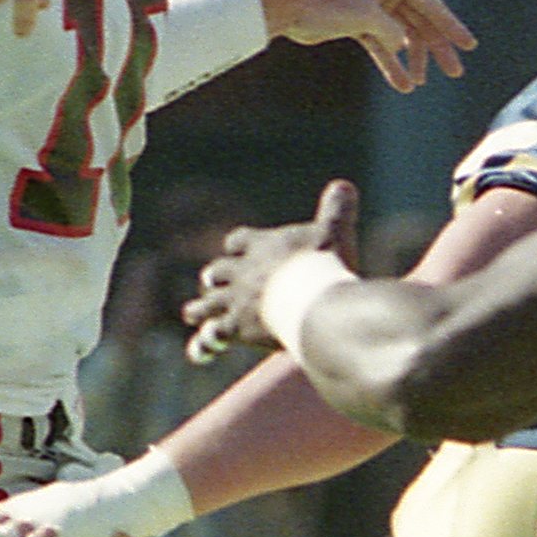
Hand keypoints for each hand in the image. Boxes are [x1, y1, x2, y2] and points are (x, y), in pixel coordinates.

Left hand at [184, 180, 363, 364]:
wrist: (313, 303)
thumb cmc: (326, 267)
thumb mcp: (335, 233)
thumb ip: (336, 211)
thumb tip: (344, 185)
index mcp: (262, 246)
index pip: (241, 241)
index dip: (239, 246)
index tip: (236, 247)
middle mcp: (242, 273)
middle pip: (218, 271)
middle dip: (216, 277)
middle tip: (210, 279)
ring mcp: (235, 302)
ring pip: (207, 304)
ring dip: (200, 308)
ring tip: (192, 313)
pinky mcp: (235, 329)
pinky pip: (212, 336)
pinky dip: (204, 344)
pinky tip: (198, 350)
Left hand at [249, 0, 474, 92]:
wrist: (281, 3)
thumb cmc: (321, 0)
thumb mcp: (363, 16)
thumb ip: (391, 31)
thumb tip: (402, 45)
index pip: (429, 2)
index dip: (450, 25)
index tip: (469, 45)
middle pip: (418, 19)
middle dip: (434, 47)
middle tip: (454, 71)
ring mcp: (370, 1)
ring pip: (401, 32)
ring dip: (410, 58)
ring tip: (418, 83)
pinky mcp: (356, 18)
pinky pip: (381, 42)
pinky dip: (390, 61)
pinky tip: (400, 83)